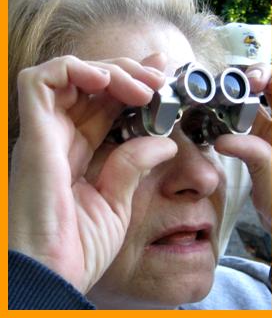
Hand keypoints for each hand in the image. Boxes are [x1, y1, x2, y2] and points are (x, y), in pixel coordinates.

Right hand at [8, 54, 177, 292]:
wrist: (48, 276)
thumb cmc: (76, 246)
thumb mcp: (116, 202)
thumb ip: (134, 166)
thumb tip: (164, 143)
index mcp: (79, 151)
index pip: (105, 104)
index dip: (132, 85)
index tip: (162, 77)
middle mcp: (59, 135)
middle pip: (91, 85)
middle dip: (128, 73)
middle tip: (159, 79)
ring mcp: (44, 131)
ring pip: (69, 74)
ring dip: (109, 70)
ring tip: (142, 86)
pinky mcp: (33, 132)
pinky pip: (40, 81)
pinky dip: (75, 70)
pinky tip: (106, 82)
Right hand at [215, 63, 271, 231]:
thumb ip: (253, 153)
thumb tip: (223, 141)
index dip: (266, 76)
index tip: (250, 82)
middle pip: (266, 88)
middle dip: (246, 82)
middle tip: (227, 88)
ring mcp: (268, 133)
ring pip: (251, 103)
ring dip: (234, 98)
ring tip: (217, 98)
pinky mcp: (257, 142)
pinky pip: (241, 121)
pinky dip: (228, 117)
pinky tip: (216, 119)